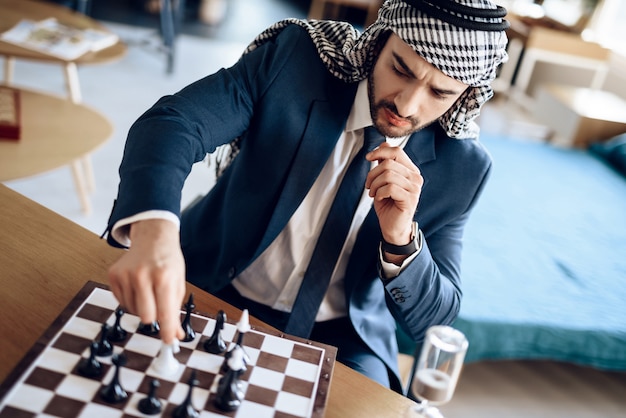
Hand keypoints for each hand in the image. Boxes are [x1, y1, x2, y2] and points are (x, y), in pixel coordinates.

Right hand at [108, 219, 185, 343]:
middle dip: (154, 319)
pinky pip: (122, 302)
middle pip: (146, 317)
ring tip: (149, 291)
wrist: (153, 239)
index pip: (165, 313)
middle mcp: (143, 275)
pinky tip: (138, 287)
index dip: (167, 331)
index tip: (169, 343)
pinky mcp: (113, 275)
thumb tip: (175, 336)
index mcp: (164, 277)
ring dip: (142, 308)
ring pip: (132, 311)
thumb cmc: (168, 262)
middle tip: (159, 311)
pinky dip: (131, 301)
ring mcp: (125, 275)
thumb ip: (175, 311)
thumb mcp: (178, 283)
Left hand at [365, 142, 422, 247]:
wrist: (393, 227)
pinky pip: (390, 188)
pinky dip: (379, 192)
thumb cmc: (388, 204)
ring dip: (374, 184)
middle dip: (373, 173)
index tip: (368, 158)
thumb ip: (385, 163)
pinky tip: (378, 198)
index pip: (397, 152)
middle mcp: (415, 178)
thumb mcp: (383, 180)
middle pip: (389, 163)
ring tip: (372, 193)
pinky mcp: (410, 199)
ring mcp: (415, 189)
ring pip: (388, 175)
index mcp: (410, 170)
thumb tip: (383, 144)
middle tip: (368, 185)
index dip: (380, 152)